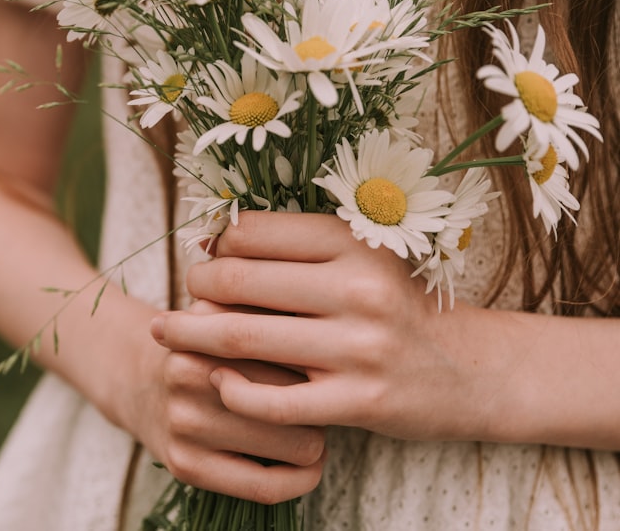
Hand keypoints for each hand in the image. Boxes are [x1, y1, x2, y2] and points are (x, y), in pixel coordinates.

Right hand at [126, 303, 324, 503]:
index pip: (298, 346)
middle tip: (318, 396)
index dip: (324, 356)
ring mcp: (185, 422)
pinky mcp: (186, 465)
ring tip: (308, 427)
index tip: (327, 360)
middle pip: (304, 394)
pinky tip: (307, 466)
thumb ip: (274, 304)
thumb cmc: (206, 342)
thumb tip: (334, 326)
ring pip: (298, 444)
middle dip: (321, 398)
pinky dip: (301, 480)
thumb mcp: (229, 307)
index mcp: (207, 326)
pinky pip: (266, 488)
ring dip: (315, 440)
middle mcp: (190, 373)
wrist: (137, 380)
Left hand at [151, 211, 501, 442]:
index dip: (215, 243)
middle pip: (239, 281)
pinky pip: (273, 401)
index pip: (255, 233)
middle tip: (180, 297)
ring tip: (166, 334)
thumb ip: (297, 248)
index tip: (203, 255)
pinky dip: (234, 391)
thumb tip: (215, 237)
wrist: (468, 370)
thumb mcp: (361, 258)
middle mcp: (357, 288)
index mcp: (354, 243)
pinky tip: (219, 382)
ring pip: (245, 336)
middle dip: (195, 287)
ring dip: (192, 335)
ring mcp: (359, 347)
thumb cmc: (397, 306)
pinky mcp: (359, 401)